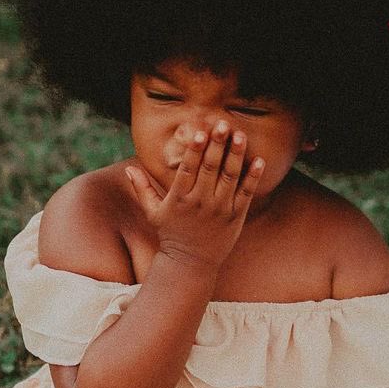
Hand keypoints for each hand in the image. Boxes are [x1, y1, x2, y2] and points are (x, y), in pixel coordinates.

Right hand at [125, 122, 264, 271]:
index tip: (199, 132)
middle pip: (210, 168)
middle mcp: (200, 202)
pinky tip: (259, 160)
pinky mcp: (236, 216)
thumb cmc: (171, 234)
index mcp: (180, 198)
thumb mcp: (153, 212)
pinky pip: (247, 193)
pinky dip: (253, 177)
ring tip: (240, 135)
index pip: (187, 169)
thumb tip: (128, 168)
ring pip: (230, 177)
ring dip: (236, 155)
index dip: (194, 150)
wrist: (191, 263)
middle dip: (217, 145)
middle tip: (223, 124)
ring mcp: (220, 209)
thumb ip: (142, 189)